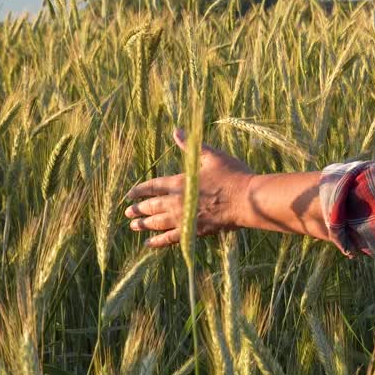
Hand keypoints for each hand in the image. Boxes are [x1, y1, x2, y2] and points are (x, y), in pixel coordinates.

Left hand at [123, 127, 254, 247]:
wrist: (247, 200)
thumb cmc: (232, 176)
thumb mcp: (212, 156)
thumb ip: (191, 146)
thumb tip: (176, 131)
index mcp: (179, 182)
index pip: (152, 187)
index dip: (139, 191)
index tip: (129, 195)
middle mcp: (176, 201)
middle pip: (151, 206)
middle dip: (138, 209)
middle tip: (128, 212)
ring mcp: (183, 218)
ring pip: (157, 223)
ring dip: (144, 225)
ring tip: (133, 226)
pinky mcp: (193, 231)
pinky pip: (170, 238)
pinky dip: (158, 242)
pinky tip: (150, 244)